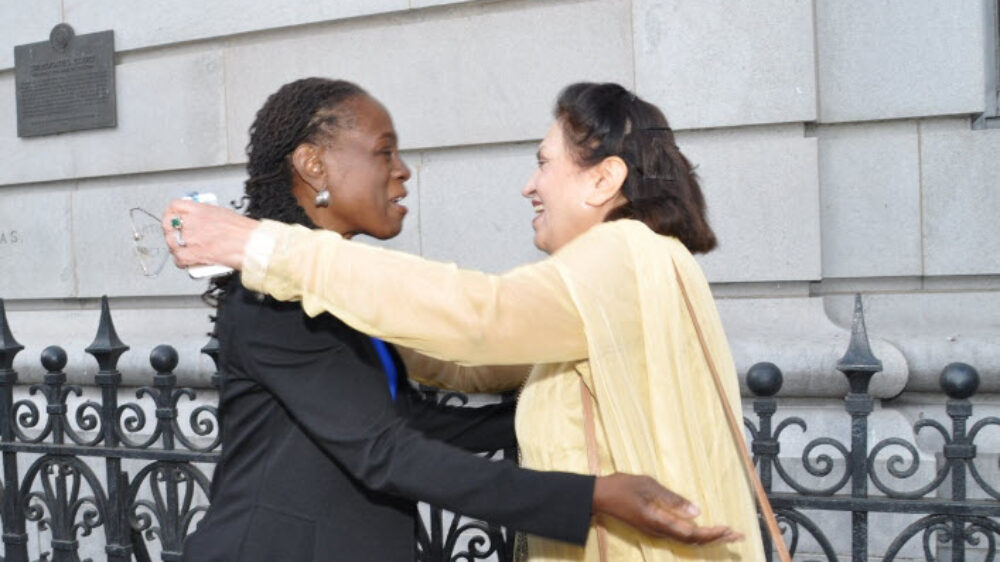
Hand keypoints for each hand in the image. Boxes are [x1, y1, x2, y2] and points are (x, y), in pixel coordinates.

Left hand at [161, 199, 258, 270]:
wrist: (251, 244)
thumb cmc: (244, 231)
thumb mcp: (223, 213)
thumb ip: (207, 216)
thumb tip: (202, 221)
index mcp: (200, 209)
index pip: (175, 206)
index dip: (170, 212)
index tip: (172, 216)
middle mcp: (193, 222)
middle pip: (168, 224)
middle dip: (170, 230)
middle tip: (177, 234)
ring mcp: (192, 238)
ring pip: (171, 242)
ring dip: (175, 246)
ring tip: (183, 249)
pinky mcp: (194, 254)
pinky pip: (178, 258)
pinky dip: (181, 261)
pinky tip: (186, 261)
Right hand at [593, 473, 742, 544]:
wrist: (598, 496)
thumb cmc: (621, 487)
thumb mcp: (648, 485)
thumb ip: (672, 499)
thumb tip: (696, 511)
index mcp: (658, 521)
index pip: (692, 533)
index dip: (712, 533)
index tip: (729, 529)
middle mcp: (659, 530)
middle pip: (693, 540)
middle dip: (716, 538)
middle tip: (738, 535)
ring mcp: (655, 530)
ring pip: (686, 539)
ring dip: (707, 537)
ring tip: (726, 533)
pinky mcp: (652, 527)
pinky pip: (678, 535)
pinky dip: (695, 534)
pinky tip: (702, 529)